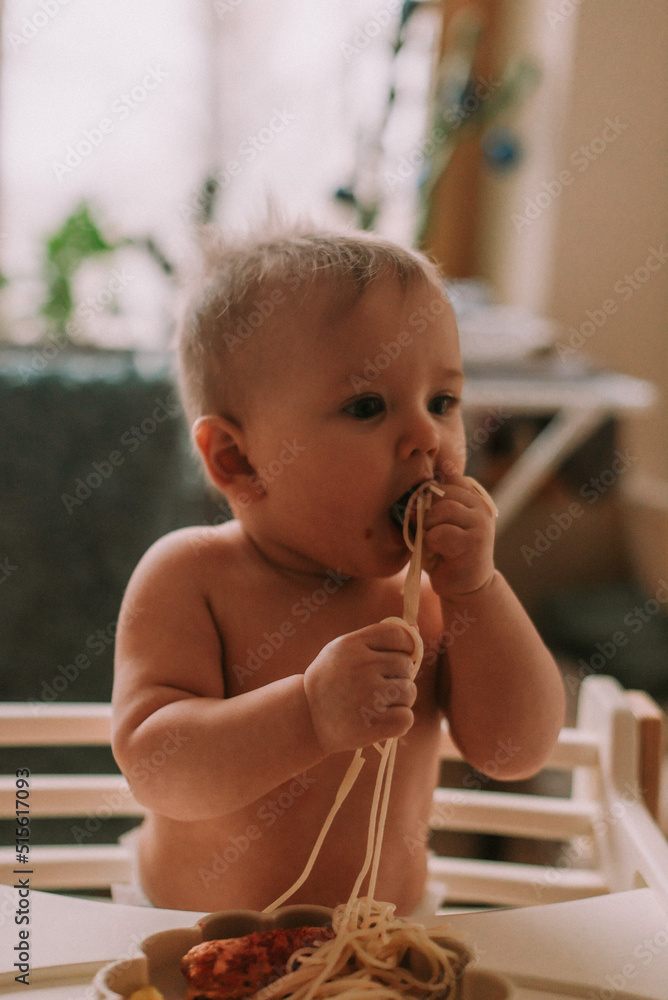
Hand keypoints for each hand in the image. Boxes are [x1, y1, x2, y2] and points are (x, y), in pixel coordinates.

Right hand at [303, 621, 418, 754]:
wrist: (306, 717)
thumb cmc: (331, 680)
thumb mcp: (344, 649)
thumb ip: (377, 638)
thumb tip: (416, 629)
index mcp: (352, 644)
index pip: (399, 636)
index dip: (404, 647)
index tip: (393, 659)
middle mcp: (362, 667)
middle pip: (406, 665)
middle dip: (398, 676)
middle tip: (377, 686)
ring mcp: (369, 696)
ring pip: (410, 692)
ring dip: (399, 700)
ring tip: (377, 704)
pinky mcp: (374, 724)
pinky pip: (407, 718)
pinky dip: (398, 721)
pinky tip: (380, 720)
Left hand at [423, 474, 495, 598]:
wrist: (465, 587)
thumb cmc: (446, 552)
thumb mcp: (440, 520)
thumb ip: (438, 498)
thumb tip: (438, 467)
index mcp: (473, 498)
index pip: (449, 477)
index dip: (430, 491)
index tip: (426, 510)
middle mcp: (480, 507)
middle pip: (441, 493)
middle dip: (426, 512)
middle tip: (427, 532)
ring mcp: (480, 524)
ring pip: (441, 511)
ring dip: (428, 528)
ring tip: (432, 543)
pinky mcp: (474, 543)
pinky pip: (439, 533)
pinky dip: (430, 543)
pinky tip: (437, 553)